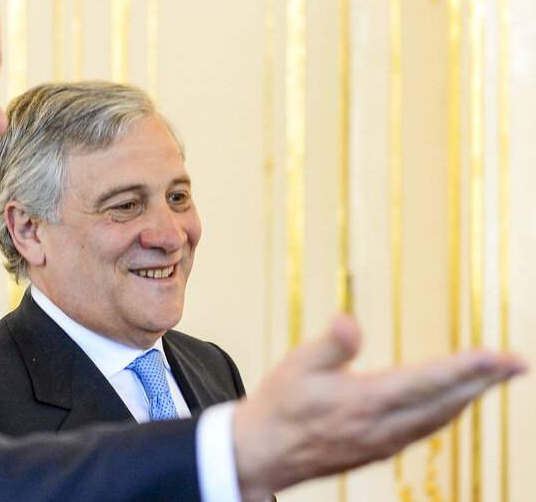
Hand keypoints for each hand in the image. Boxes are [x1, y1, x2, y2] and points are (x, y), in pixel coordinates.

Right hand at [232, 314, 526, 501]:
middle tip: (518, 363)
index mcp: (363, 402)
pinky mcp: (379, 450)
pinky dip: (449, 411)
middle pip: (445, 402)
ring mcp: (383, 443)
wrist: (265, 452)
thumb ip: (330, 345)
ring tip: (495, 377)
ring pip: (440, 419)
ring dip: (472, 396)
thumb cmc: (279, 405)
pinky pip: (426, 429)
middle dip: (485, 381)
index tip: (498, 355)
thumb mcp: (296, 367)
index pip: (426, 382)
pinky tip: (454, 402)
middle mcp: (381, 427)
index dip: (465, 368)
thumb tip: (350, 321)